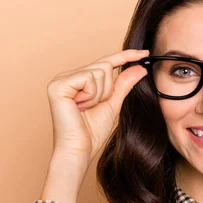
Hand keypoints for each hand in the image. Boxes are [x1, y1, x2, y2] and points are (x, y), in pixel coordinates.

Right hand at [46, 48, 149, 164]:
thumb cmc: (91, 132)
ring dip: (100, 94)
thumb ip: (124, 84)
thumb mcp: (113, 103)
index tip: (145, 52)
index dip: (125, 56)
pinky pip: (88, 78)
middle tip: (94, 107)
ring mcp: (60, 79)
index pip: (105, 62)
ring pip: (99, 71)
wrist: (79, 150)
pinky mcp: (58, 85)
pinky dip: (91, 95)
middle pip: (104, 66)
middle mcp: (67, 76)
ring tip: (85, 108)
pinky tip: (79, 106)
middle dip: (107, 89)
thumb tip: (139, 67)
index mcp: (77, 80)